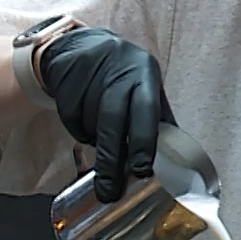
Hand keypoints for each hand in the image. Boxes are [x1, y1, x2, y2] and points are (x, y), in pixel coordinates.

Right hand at [36, 27, 171, 202]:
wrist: (82, 47)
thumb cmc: (123, 76)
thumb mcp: (146, 87)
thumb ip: (157, 119)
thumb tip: (174, 161)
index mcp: (144, 74)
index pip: (146, 110)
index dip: (143, 141)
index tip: (142, 171)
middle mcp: (118, 72)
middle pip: (112, 121)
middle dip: (111, 159)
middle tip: (110, 192)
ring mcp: (89, 76)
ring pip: (91, 126)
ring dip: (96, 142)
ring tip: (102, 138)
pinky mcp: (66, 82)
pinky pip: (72, 123)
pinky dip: (80, 131)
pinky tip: (86, 120)